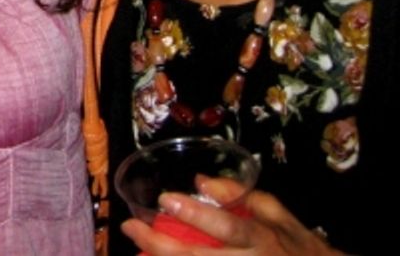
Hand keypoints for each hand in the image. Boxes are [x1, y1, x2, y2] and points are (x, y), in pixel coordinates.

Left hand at [121, 177, 340, 254]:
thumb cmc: (297, 247)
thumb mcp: (278, 214)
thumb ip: (241, 195)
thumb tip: (201, 180)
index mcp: (262, 238)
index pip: (228, 225)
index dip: (197, 213)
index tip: (165, 199)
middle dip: (160, 245)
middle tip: (130, 227)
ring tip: (136, 250)